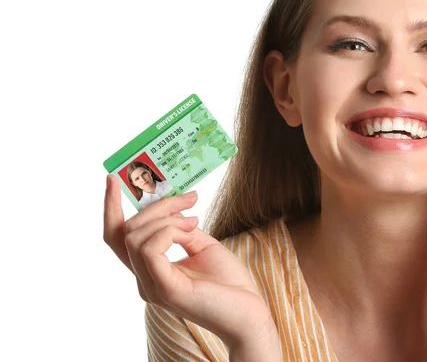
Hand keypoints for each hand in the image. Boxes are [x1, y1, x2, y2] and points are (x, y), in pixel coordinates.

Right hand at [103, 175, 276, 347]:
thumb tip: (174, 209)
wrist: (250, 313)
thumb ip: (182, 229)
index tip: (113, 179)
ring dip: (166, 217)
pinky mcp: (165, 289)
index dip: (110, 208)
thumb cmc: (229, 283)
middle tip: (189, 198)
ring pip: (135, 237)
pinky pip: (151, 248)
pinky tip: (191, 231)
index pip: (116, 238)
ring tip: (194, 220)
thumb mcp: (203, 245)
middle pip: (125, 232)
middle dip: (155, 206)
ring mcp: (152, 286)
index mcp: (150, 270)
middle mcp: (145, 280)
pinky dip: (170, 231)